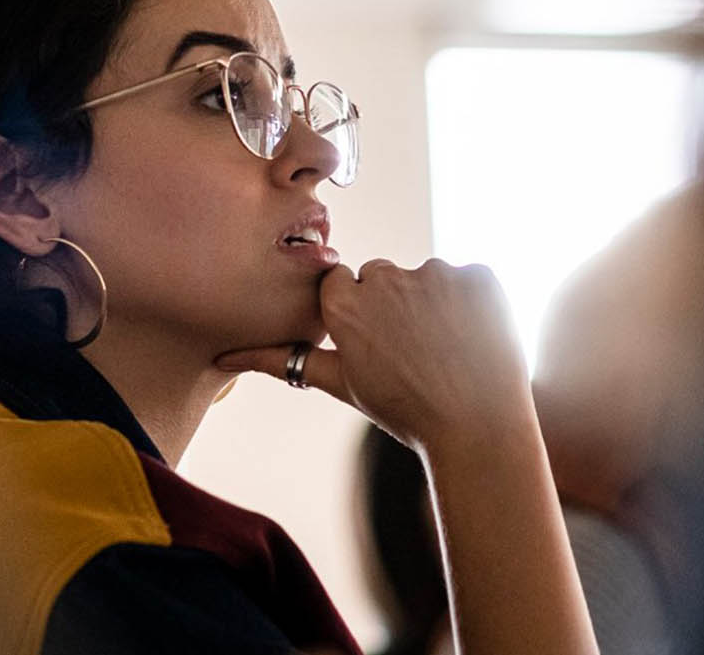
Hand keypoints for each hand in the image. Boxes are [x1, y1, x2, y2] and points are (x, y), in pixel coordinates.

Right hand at [216, 258, 532, 451]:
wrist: (476, 430)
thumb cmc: (402, 411)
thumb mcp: (339, 383)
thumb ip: (283, 360)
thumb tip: (222, 358)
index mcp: (345, 303)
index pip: (342, 282)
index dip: (359, 313)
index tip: (375, 341)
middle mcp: (386, 278)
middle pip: (382, 276)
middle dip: (394, 305)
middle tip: (413, 353)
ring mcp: (437, 273)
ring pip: (427, 278)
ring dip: (436, 304)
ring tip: (447, 352)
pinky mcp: (481, 275)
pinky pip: (472, 280)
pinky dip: (475, 305)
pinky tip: (475, 341)